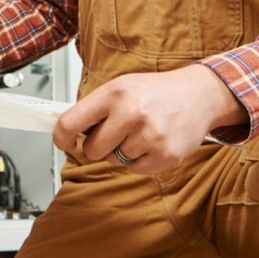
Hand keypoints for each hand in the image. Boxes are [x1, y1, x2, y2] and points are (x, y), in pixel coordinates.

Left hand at [53, 64, 247, 174]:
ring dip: (122, 151)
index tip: (64, 143)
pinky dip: (139, 160)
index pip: (70, 123)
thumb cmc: (153, 91)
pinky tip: (150, 142)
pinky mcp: (165, 155)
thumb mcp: (119, 87)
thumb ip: (94, 108)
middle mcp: (130, 113)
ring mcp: (149, 135)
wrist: (197, 94)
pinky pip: (135, 170)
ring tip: (139, 131)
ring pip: (114, 160)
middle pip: (92, 150)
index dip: (61, 138)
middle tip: (114, 132)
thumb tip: (65, 129)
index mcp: (113, 94)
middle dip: (98, 146)